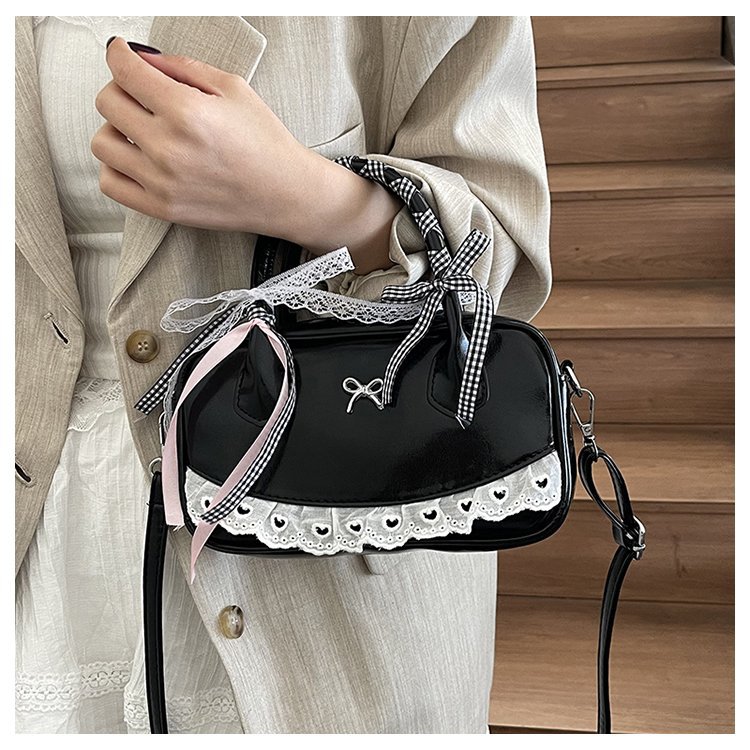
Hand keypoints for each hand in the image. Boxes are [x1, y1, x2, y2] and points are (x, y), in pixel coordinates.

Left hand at [92, 37, 399, 273]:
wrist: (285, 194)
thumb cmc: (265, 143)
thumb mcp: (233, 89)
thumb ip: (182, 67)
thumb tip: (142, 59)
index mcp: (187, 112)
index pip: (124, 71)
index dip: (118, 55)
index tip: (121, 55)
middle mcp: (169, 148)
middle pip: (107, 102)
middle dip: (121, 89)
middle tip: (141, 94)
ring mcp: (162, 182)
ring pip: (102, 143)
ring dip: (115, 130)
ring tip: (140, 131)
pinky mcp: (162, 208)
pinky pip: (110, 184)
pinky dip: (117, 167)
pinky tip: (138, 160)